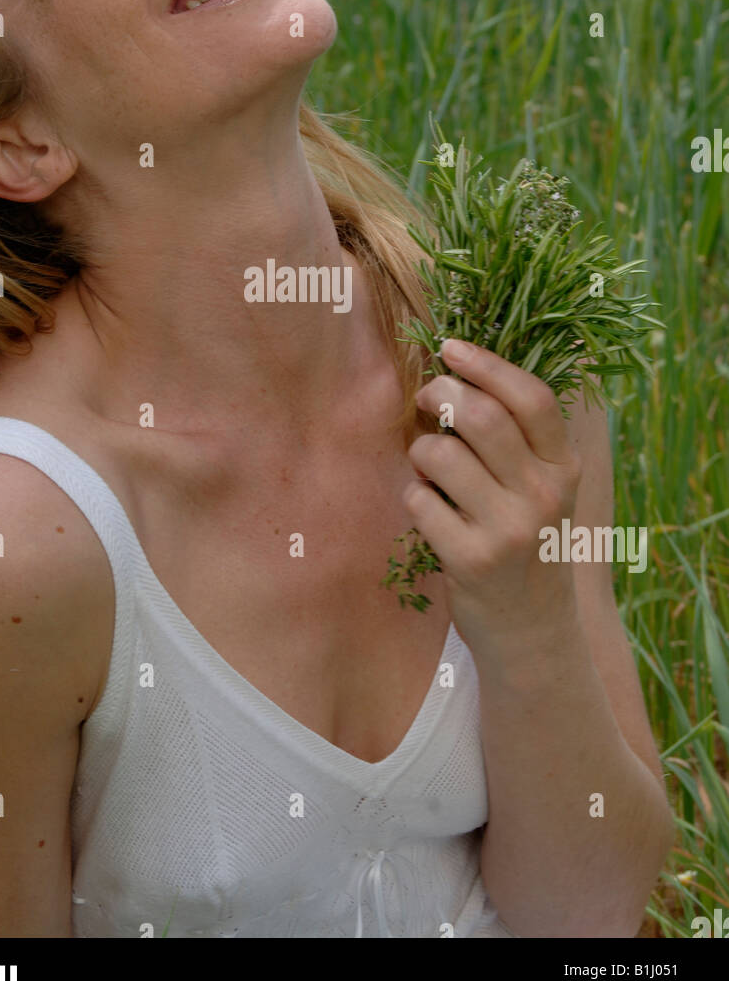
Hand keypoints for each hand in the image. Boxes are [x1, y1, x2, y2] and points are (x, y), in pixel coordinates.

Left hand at [405, 338, 582, 667]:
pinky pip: (419, 500)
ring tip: (428, 466)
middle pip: (480, 416)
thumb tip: (461, 372)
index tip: (451, 347)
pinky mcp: (471, 560)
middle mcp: (543, 495)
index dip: (487, 364)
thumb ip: (520, 440)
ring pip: (441, 455)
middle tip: (424, 397)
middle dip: (439, 394)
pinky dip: (414, 496)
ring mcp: (508, 529)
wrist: (534, 633)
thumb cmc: (528, 546)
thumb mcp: (545, 491)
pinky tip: (428, 510)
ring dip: (421, 450)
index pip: (532, 398)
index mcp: (566, 469)